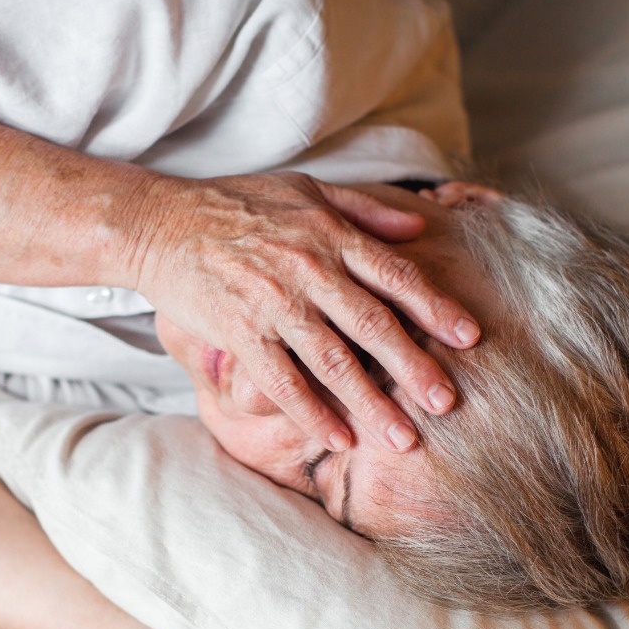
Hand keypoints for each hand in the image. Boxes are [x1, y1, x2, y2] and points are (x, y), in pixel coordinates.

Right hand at [122, 171, 479, 452]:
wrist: (159, 222)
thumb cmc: (234, 203)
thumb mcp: (304, 189)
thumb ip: (363, 210)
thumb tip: (417, 228)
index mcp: (329, 235)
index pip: (395, 275)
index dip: (435, 308)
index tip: (469, 338)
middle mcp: (307, 269)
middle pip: (373, 326)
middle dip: (415, 368)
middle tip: (447, 404)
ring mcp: (272, 302)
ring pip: (333, 361)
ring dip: (370, 404)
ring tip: (402, 439)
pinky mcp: (238, 331)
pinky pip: (282, 381)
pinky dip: (311, 413)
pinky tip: (338, 439)